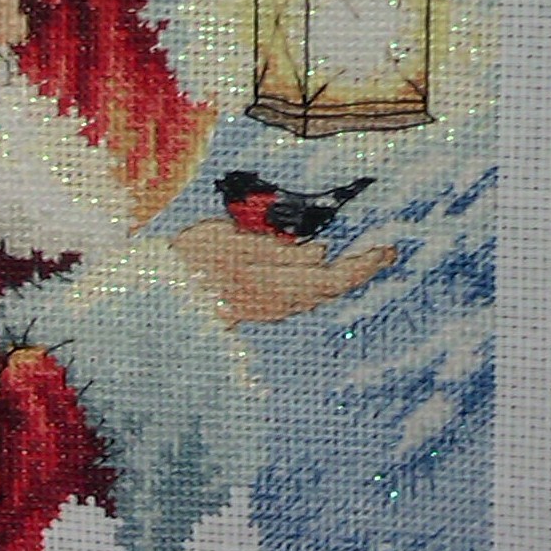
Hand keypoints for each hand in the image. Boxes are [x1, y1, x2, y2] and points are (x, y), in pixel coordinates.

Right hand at [171, 218, 395, 325]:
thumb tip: (324, 252)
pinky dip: (317, 281)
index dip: (364, 266)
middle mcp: (280, 302)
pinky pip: (299, 295)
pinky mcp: (258, 306)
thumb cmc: (194, 260)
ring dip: (339, 276)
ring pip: (316, 293)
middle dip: (358, 270)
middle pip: (330, 288)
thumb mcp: (235, 244)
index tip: (388, 249)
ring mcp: (269, 307)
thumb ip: (279, 251)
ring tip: (362, 258)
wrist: (162, 292)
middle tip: (385, 250)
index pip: (334, 278)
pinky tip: (319, 268)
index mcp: (278, 286)